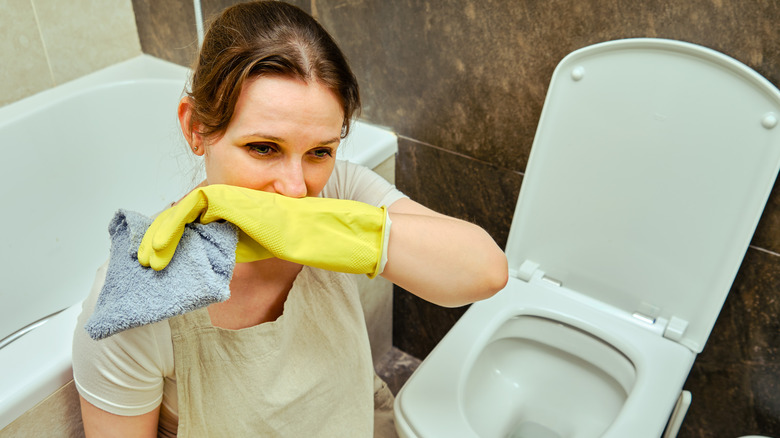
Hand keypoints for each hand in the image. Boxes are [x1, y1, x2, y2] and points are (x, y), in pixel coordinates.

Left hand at [137, 185, 388, 276]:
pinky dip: (172, 225)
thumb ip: (234, 246)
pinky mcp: (233, 197)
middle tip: (145, 259)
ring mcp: (231, 196)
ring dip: (161, 232)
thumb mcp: (259, 245)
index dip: (175, 235)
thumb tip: (209, 261)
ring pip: (183, 208)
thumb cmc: (302, 237)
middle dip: (161, 235)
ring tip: (147, 256)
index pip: (196, 219)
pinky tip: (160, 245)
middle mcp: (231, 199)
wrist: (323, 231)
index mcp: (237, 210)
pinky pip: (193, 207)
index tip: (160, 258)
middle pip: (184, 212)